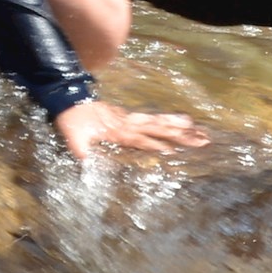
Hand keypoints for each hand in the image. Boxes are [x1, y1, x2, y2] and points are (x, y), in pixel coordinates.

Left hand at [51, 99, 208, 166]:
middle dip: (181, 135)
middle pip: (160, 129)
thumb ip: (82, 154)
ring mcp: (131, 119)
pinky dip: (168, 119)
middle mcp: (130, 124)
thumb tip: (87, 174)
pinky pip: (153, 118)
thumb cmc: (72, 123)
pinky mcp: (129, 116)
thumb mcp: (74, 141)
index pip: (144, 141)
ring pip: (159, 122)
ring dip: (179, 126)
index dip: (159, 146)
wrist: (69, 98)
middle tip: (203, 139)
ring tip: (199, 129)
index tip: (176, 152)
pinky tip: (180, 121)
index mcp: (120, 132)